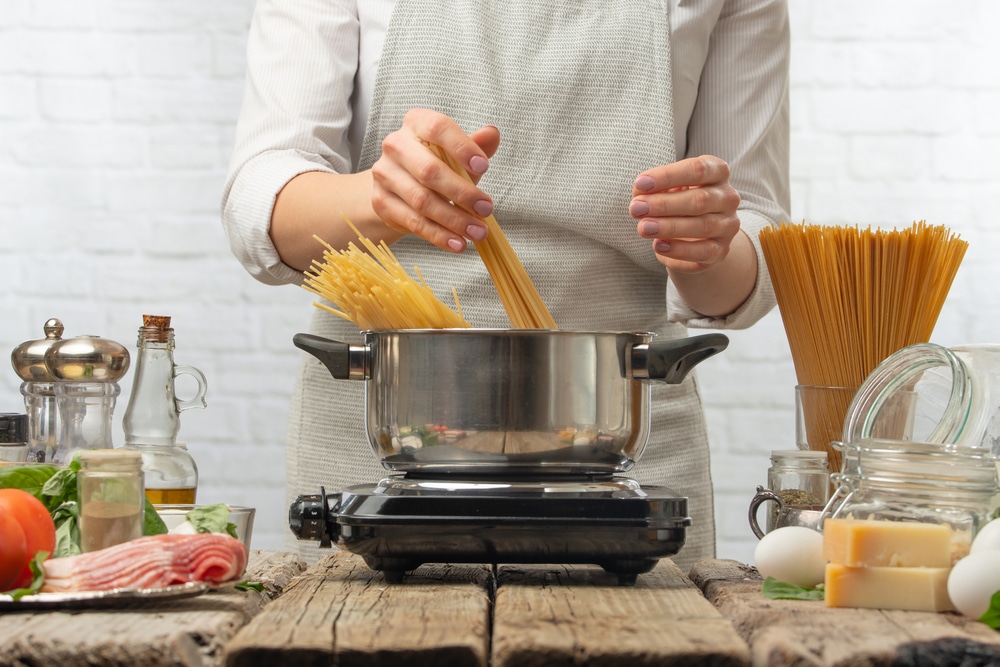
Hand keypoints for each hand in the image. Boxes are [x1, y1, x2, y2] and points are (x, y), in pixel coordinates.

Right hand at [371, 108, 500, 252]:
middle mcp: (395, 145)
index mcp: (416, 123)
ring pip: (422, 200)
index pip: (438, 128)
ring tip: (478, 232)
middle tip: (486, 209)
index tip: (484, 167)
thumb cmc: (435, 164)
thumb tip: (493, 134)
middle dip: (462, 193)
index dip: (461, 147)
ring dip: (454, 220)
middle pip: (429, 170)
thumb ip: (476, 145)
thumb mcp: (457, 153)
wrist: (398, 187)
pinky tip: (458, 243)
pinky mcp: (382, 203)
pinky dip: (439, 235)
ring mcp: (385, 174)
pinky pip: (414, 222)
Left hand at [629, 155, 740, 273]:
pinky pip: (704, 251)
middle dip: (664, 204)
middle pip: (700, 199)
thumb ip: (654, 189)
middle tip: (636, 208)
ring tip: (643, 228)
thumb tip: (639, 195)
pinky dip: (679, 250)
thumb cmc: (678, 202)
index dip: (667, 176)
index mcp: (717, 172)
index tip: (639, 184)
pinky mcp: (721, 250)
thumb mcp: (667, 188)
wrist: (696, 236)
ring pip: (703, 226)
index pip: (697, 169)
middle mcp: (728, 197)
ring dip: (669, 227)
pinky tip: (658, 246)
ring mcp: (728, 225)